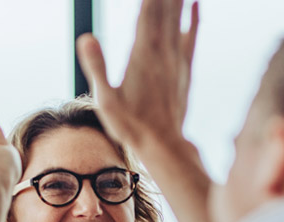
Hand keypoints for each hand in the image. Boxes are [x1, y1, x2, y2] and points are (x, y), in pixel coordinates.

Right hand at [76, 0, 198, 151]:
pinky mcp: (184, 70)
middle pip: (165, 7)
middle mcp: (162, 51)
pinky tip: (197, 3)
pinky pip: (192, 36)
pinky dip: (195, 17)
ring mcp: (176, 59)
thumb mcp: (105, 101)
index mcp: (142, 54)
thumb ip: (97, 68)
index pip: (146, 9)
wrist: (163, 146)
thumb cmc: (131, 127)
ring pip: (179, 16)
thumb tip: (87, 37)